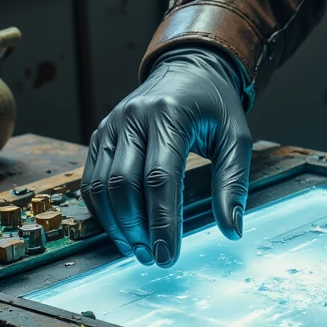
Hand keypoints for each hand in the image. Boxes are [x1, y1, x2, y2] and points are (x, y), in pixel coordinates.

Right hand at [81, 48, 251, 266]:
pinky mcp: (100, 135)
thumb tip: (232, 231)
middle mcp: (133, 118)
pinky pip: (91, 180)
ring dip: (117, 226)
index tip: (168, 256)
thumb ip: (232, 183)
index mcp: (169, 116)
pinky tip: (122, 230)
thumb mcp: (236, 138)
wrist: (188, 68)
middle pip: (124, 185)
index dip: (162, 221)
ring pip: (102, 186)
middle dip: (137, 229)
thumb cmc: (215, 105)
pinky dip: (102, 211)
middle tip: (153, 258)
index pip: (160, 177)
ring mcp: (111, 125)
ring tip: (138, 250)